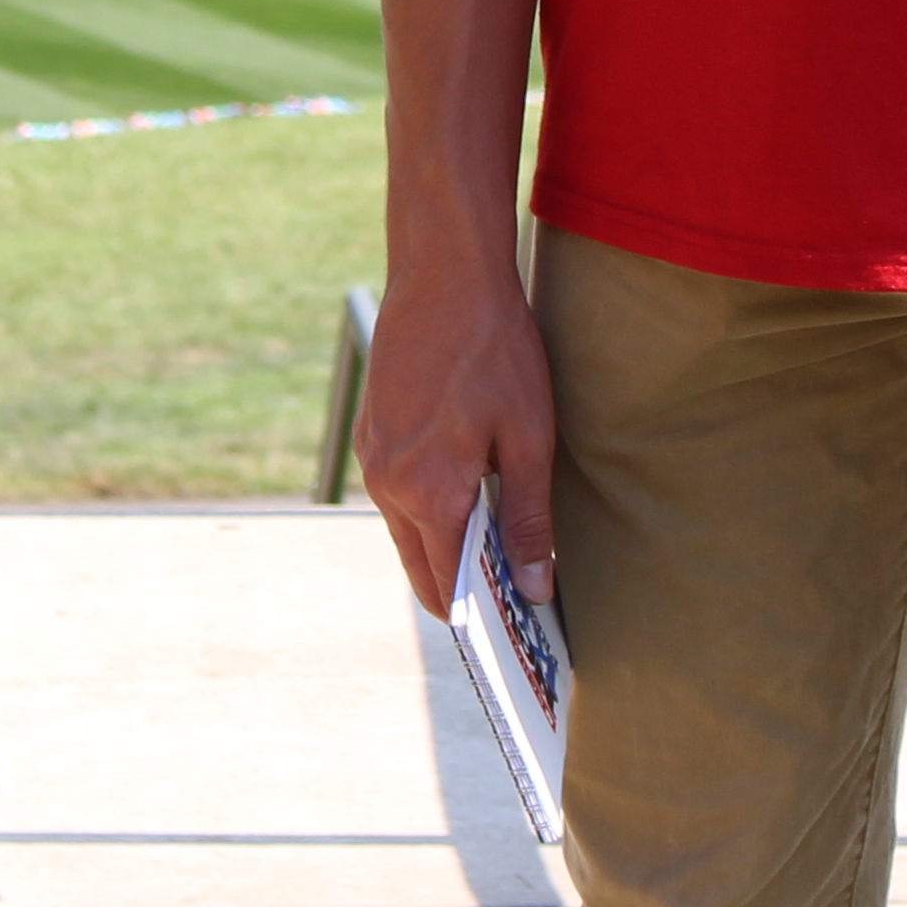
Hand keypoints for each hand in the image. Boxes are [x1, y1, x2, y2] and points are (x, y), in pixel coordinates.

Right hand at [361, 255, 557, 617]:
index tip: (520, 631)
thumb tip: (536, 587)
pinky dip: (427, 510)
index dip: (485, 613)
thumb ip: (529, 520)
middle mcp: (386, 484)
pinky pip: (396, 493)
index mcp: (427, 492)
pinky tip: (469, 497)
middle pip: (421, 566)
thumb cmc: (495, 352)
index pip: (449, 584)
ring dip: (445, 548)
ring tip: (500, 551)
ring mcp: (371, 457)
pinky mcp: (370, 432)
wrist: (443, 274)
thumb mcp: (530, 439)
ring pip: (407, 530)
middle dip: (464, 591)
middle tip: (516, 601)